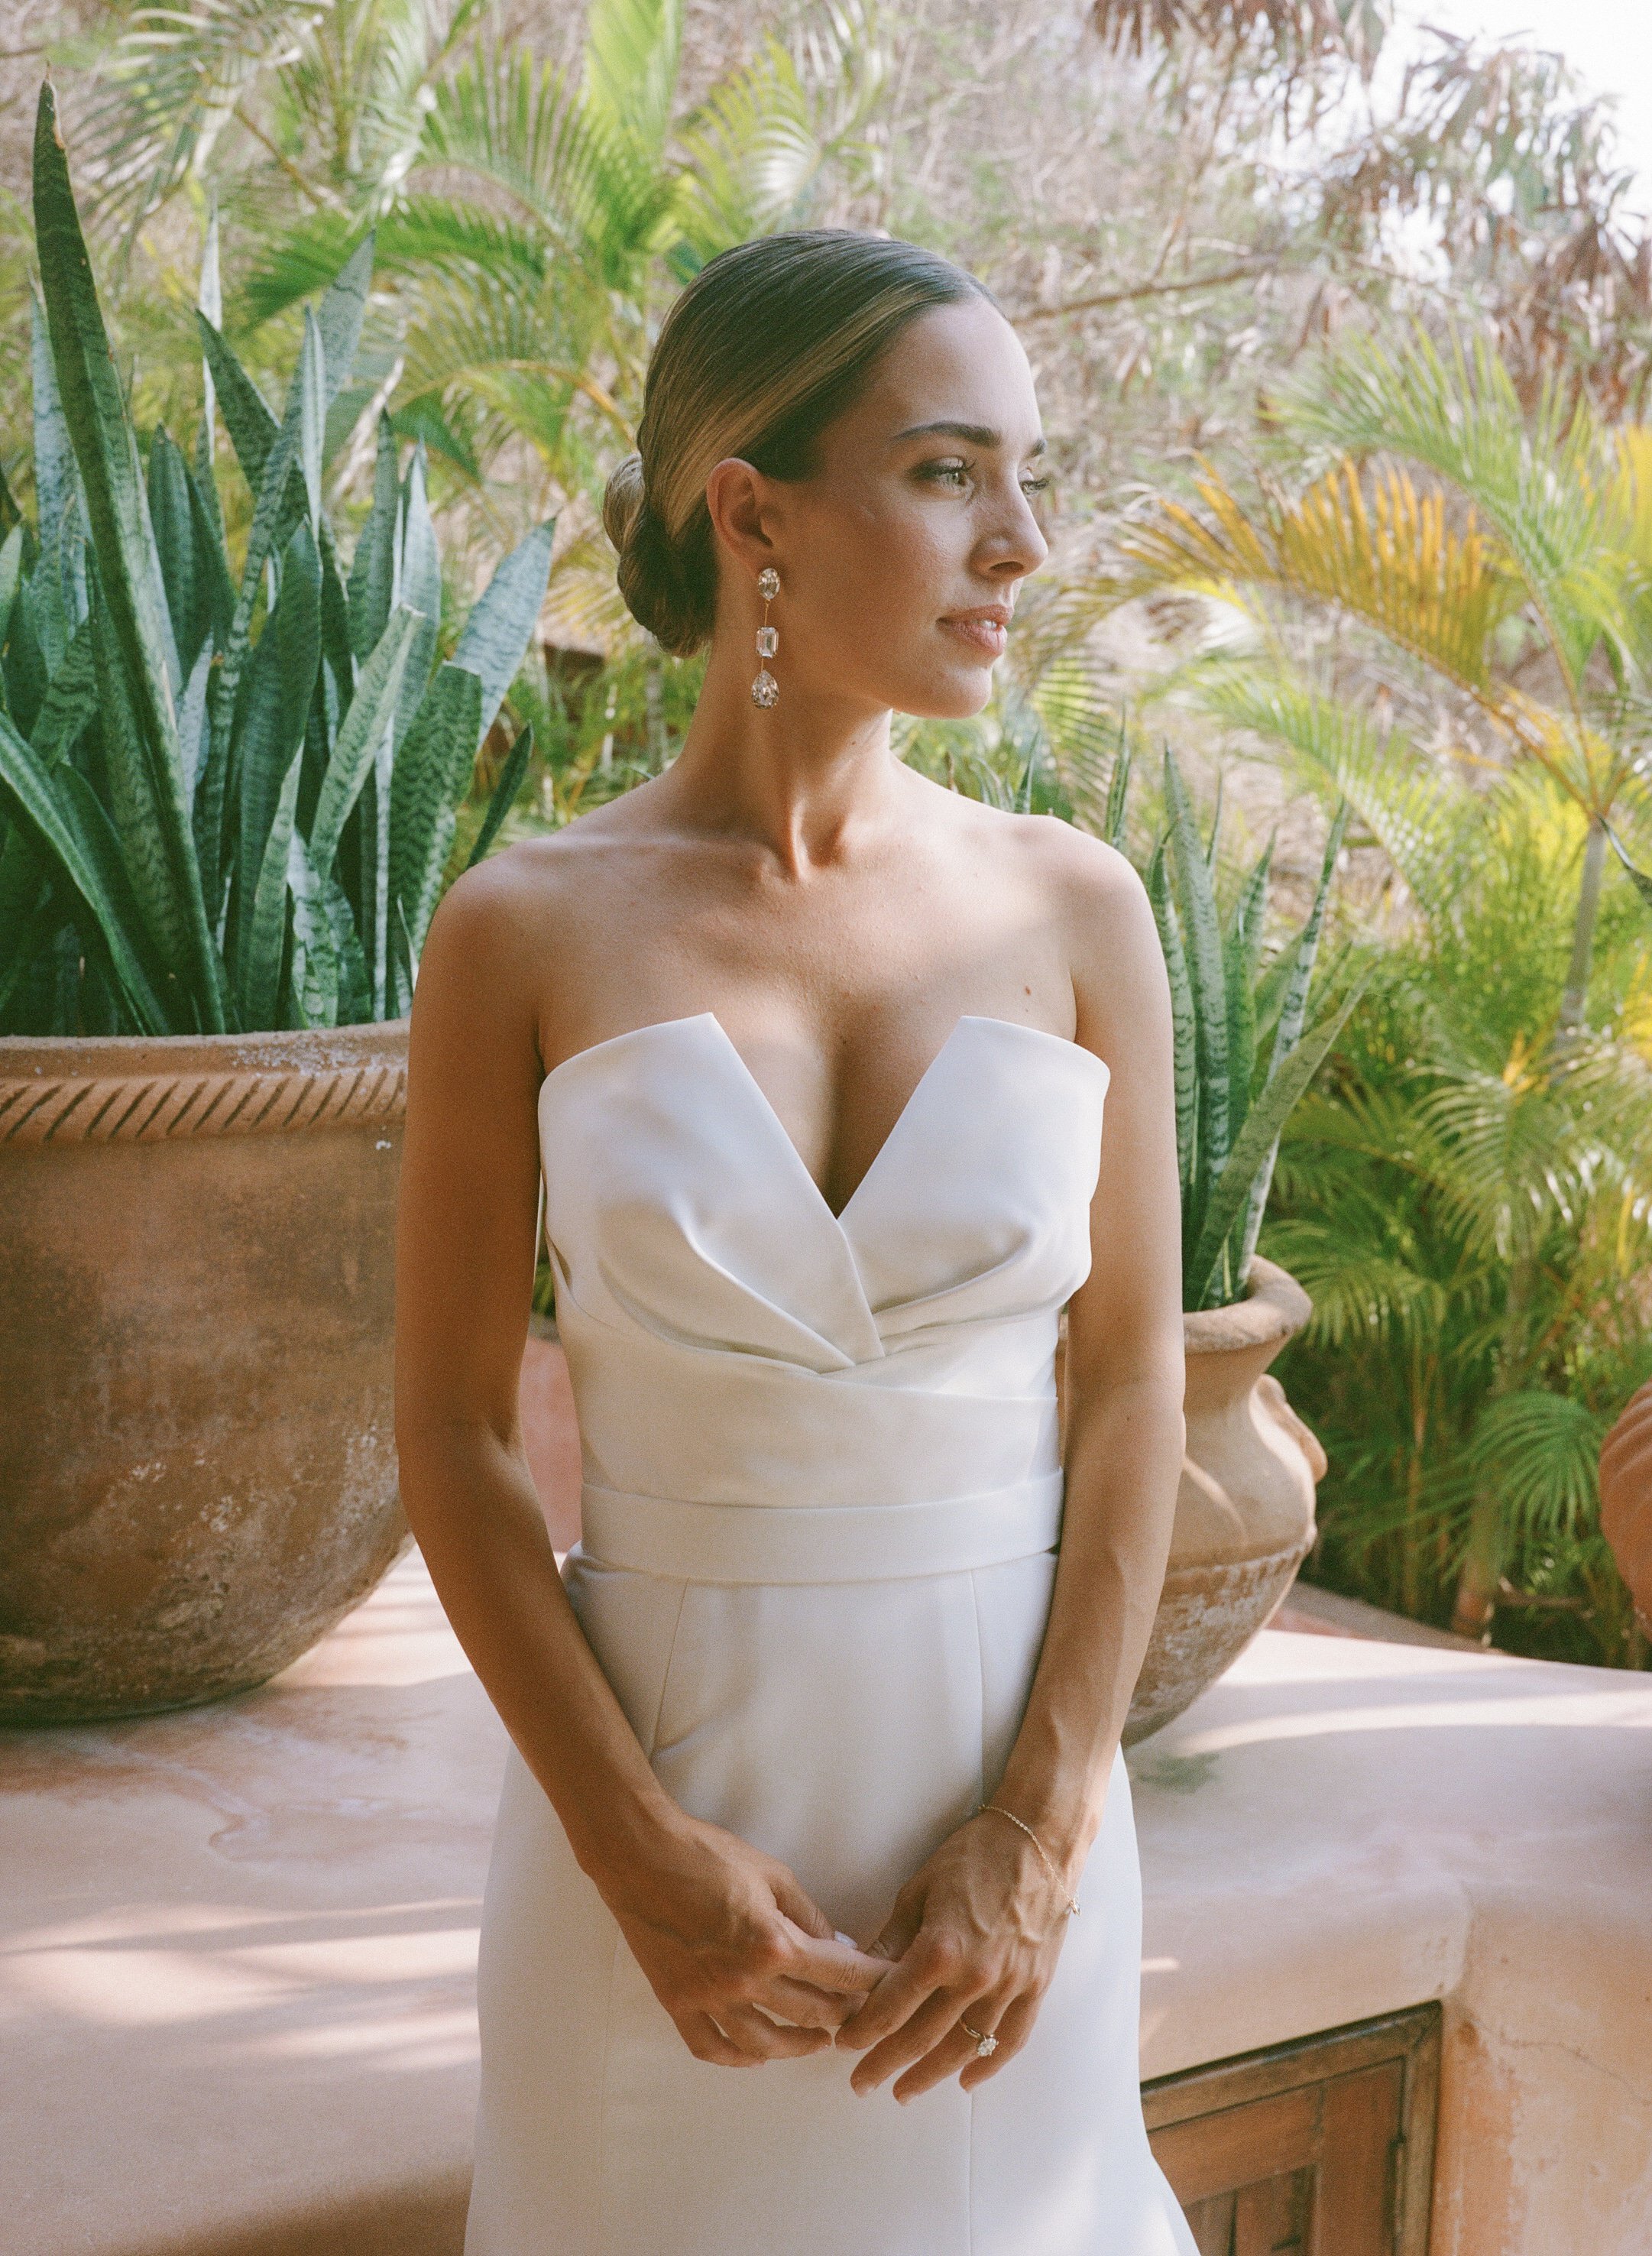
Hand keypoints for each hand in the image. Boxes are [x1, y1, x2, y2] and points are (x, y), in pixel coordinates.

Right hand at [597, 1808, 889, 2066]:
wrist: (640, 1856)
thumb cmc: (708, 1855)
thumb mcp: (772, 1873)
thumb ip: (809, 1914)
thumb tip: (839, 1945)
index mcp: (773, 1943)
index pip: (839, 1974)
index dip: (872, 1982)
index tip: (892, 1987)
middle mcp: (744, 1981)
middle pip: (810, 2014)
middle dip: (842, 2014)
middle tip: (859, 2013)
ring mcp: (708, 1998)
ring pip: (765, 2045)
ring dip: (799, 2046)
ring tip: (818, 2040)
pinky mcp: (677, 2004)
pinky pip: (712, 2048)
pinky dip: (738, 2059)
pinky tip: (755, 2055)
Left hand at [835, 1809, 1078, 2101]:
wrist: (1039, 1840)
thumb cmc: (973, 1856)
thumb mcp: (918, 1891)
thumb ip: (890, 1941)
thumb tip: (858, 1975)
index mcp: (939, 1950)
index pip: (890, 2007)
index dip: (863, 2032)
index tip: (844, 2046)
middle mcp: (974, 1977)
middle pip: (921, 2036)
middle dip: (886, 2063)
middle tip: (861, 2084)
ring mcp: (1009, 1986)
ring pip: (963, 2047)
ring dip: (930, 2075)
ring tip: (904, 2091)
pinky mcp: (1035, 1987)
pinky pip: (1011, 2039)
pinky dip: (988, 2065)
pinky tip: (966, 2081)